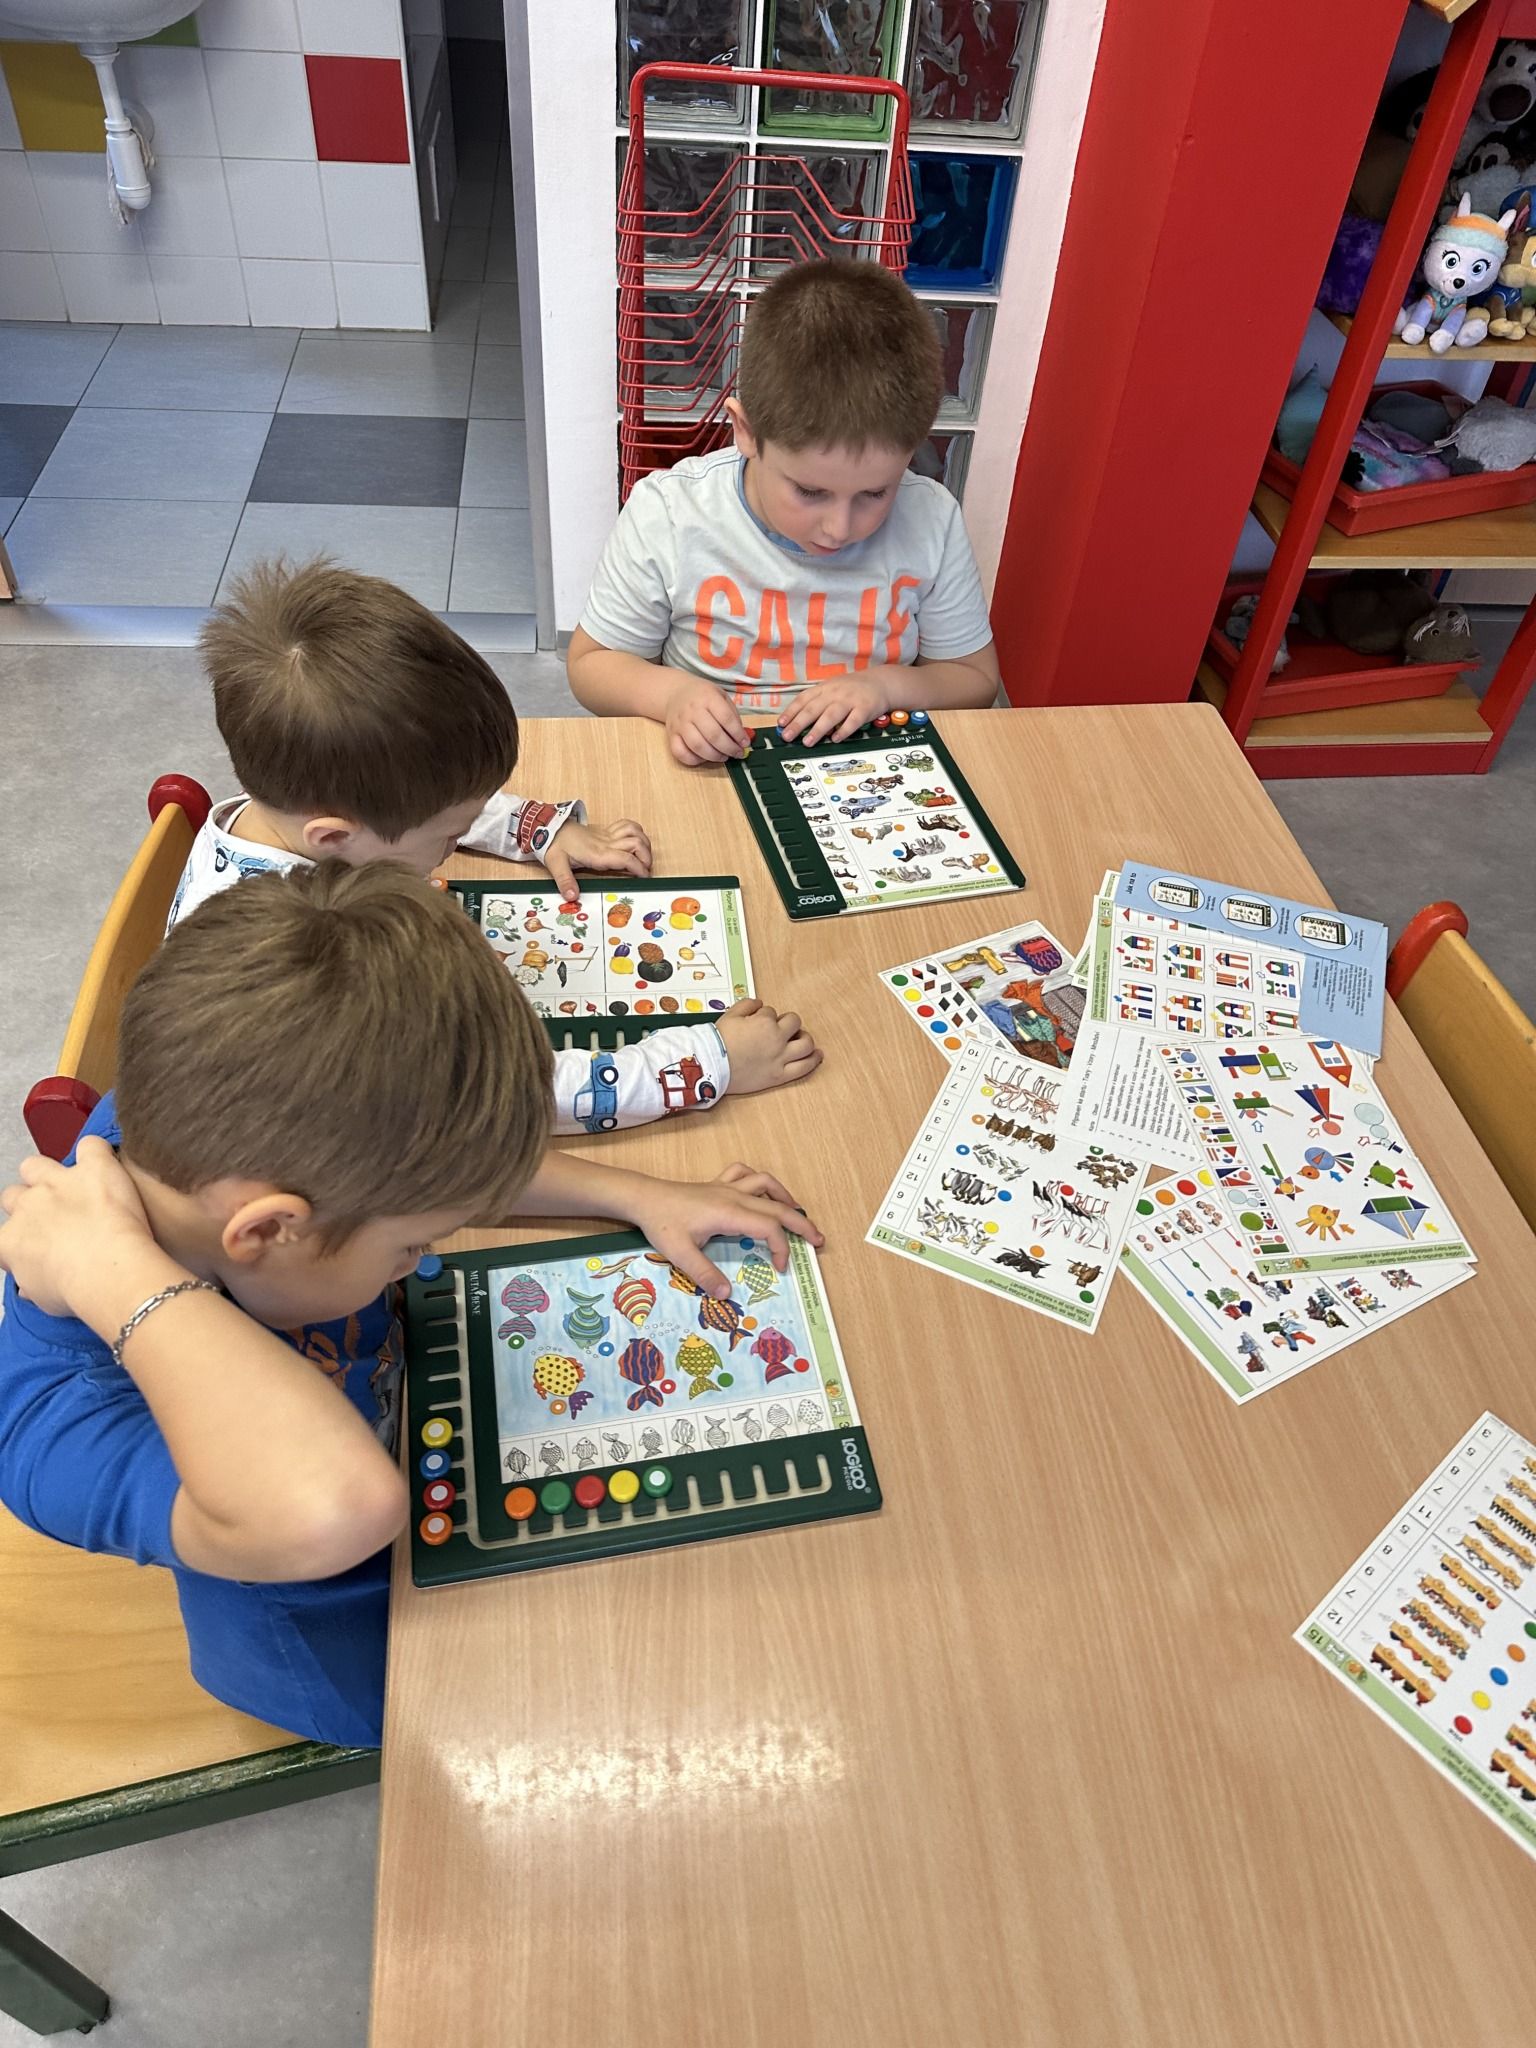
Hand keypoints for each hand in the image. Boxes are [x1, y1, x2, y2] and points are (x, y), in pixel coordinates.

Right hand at [0, 1138, 169, 1322]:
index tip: (38, 1247)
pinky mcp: (93, 1168)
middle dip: (30, 1204)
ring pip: (36, 1165)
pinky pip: (91, 1146)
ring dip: (51, 1174)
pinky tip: (107, 1167)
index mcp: (10, 1241)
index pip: (3, 1234)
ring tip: (75, 1189)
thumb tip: (30, 1286)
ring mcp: (58, 1182)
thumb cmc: (77, 1291)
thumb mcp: (44, 1299)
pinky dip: (98, 1154)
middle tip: (57, 1220)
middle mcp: (27, 1206)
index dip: (20, 1239)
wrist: (108, 1271)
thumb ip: (33, 1283)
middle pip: (13, 1195)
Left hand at [542, 815, 652, 900]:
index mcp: (597, 854)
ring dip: (644, 843)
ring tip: (644, 857)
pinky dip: (636, 831)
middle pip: (636, 844)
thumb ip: (565, 881)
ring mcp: (606, 835)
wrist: (549, 827)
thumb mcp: (556, 864)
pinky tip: (636, 840)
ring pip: (635, 831)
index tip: (645, 878)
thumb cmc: (553, 845)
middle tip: (646, 871)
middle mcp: (606, 843)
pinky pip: (626, 825)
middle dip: (646, 857)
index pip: (626, 859)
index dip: (639, 868)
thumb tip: (572, 897)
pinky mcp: (605, 831)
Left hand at [625, 1162, 822, 1296]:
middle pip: (778, 1205)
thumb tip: (727, 1295)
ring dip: (785, 1197)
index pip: (769, 1227)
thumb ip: (705, 1274)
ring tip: (796, 1213)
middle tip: (818, 1240)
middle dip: (801, 1223)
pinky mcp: (717, 1184)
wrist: (643, 1198)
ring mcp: (726, 1187)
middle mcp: (734, 1196)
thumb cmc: (661, 1224)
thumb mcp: (680, 1254)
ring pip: (766, 1183)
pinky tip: (761, 1193)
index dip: (781, 1247)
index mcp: (729, 1213)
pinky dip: (759, 1181)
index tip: (781, 1267)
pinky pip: (745, 1174)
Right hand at [664, 675, 749, 767]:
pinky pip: (680, 753)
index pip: (726, 719)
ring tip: (723, 756)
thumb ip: (732, 716)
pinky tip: (704, 757)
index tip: (745, 743)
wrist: (675, 693)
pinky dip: (694, 760)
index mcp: (708, 698)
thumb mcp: (721, 697)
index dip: (738, 734)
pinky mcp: (671, 734)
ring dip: (714, 756)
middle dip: (729, 748)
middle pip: (713, 735)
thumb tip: (742, 738)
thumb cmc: (703, 697)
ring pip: (697, 746)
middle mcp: (692, 710)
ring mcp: (680, 723)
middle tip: (737, 753)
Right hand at [716, 998, 821, 1094]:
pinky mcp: (780, 1075)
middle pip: (794, 1022)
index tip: (756, 1023)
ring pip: (806, 1043)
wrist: (710, 1066)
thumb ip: (747, 1005)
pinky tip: (817, 1055)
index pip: (771, 1012)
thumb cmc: (717, 1042)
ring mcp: (780, 1058)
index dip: (763, 1016)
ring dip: (804, 1038)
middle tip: (781, 1029)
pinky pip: (804, 1067)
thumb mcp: (729, 1016)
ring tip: (800, 1039)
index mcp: (764, 1023)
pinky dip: (814, 1059)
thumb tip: (759, 1004)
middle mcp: (776, 1039)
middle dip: (787, 1022)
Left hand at [776, 674, 890, 745]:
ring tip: (807, 741)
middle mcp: (835, 693)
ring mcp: (850, 700)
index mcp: (824, 688)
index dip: (791, 711)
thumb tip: (797, 723)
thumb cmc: (852, 689)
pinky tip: (834, 739)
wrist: (880, 682)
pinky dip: (843, 731)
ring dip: (818, 729)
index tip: (781, 724)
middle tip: (787, 736)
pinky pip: (853, 721)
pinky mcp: (864, 709)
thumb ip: (817, 703)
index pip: (804, 699)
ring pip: (831, 715)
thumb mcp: (832, 689)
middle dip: (799, 723)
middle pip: (814, 708)